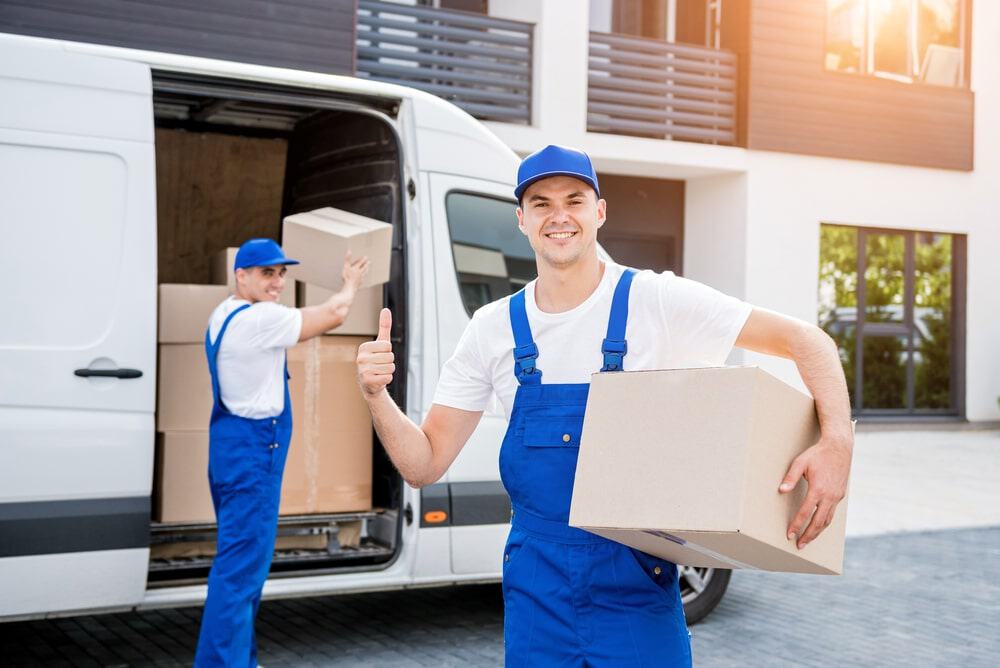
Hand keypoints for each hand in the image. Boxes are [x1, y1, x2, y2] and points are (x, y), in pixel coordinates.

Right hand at [342, 252, 369, 293]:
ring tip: (368, 268)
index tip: (365, 257)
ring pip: (364, 273)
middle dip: (366, 264)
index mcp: (356, 268)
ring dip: (366, 270)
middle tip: (369, 262)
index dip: (363, 259)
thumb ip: (347, 259)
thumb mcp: (346, 266)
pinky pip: (362, 280)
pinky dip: (363, 278)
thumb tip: (349, 251)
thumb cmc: (347, 277)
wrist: (349, 287)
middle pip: (364, 267)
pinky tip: (363, 278)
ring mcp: (360, 278)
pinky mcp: (359, 283)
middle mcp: (359, 273)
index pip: (360, 262)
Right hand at [357, 309, 393, 396]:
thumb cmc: (376, 360)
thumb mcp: (380, 343)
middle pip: (390, 357)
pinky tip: (379, 379)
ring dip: (388, 371)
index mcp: (363, 347)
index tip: (380, 355)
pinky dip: (387, 379)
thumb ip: (384, 326)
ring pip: (390, 367)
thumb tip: (386, 309)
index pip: (387, 346)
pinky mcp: (368, 381)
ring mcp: (363, 370)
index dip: (388, 351)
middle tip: (381, 365)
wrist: (370, 384)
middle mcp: (361, 358)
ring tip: (380, 372)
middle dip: (389, 362)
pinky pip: (388, 377)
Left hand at [779, 434, 852, 549]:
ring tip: (808, 540)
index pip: (805, 513)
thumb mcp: (800, 463)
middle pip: (818, 522)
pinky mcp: (840, 495)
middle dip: (808, 535)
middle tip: (799, 545)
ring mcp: (837, 497)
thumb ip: (790, 478)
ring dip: (817, 532)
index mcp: (818, 489)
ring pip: (827, 520)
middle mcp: (829, 496)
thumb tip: (781, 490)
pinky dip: (824, 522)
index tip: (790, 534)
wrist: (839, 448)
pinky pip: (832, 513)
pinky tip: (818, 526)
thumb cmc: (817, 454)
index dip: (797, 525)